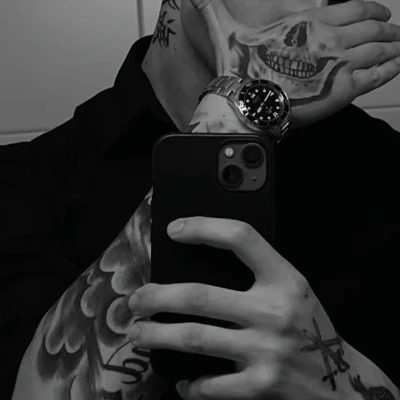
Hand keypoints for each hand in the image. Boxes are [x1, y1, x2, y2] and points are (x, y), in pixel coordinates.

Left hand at [127, 217, 350, 399]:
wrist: (340, 378)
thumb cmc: (308, 326)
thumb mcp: (292, 289)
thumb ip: (257, 274)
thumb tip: (201, 262)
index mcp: (284, 279)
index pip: (240, 238)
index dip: (203, 227)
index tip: (175, 229)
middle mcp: (273, 311)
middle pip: (199, 295)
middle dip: (157, 296)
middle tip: (137, 299)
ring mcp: (266, 351)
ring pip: (194, 337)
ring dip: (157, 335)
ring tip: (139, 332)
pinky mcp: (261, 386)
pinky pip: (210, 384)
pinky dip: (189, 383)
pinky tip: (182, 379)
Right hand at [187, 0, 399, 127]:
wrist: (247, 100)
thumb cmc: (240, 67)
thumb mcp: (224, 29)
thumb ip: (211, 6)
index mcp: (311, 22)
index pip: (354, 6)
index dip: (373, 8)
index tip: (382, 12)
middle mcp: (332, 38)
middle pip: (373, 28)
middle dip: (388, 30)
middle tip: (396, 33)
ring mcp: (341, 63)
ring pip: (379, 51)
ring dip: (393, 48)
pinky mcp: (343, 90)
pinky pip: (376, 77)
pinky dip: (389, 70)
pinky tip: (396, 66)